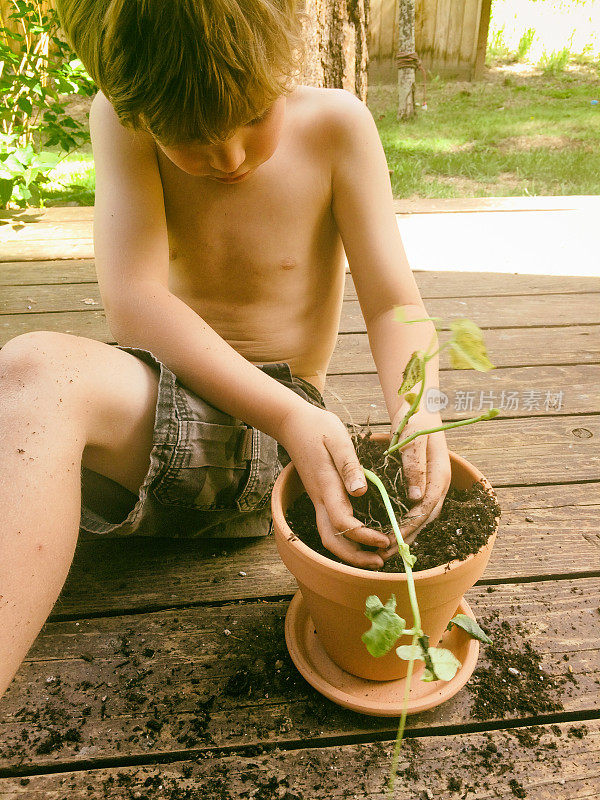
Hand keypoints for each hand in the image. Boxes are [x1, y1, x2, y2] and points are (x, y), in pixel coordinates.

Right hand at [276, 404, 389, 568]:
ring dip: (350, 551)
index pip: (342, 522)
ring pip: (329, 535)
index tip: (384, 540)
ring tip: (375, 556)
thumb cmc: (318, 427)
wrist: (293, 423)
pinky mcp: (320, 496)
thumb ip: (349, 465)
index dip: (363, 536)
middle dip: (354, 557)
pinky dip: (347, 538)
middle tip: (380, 562)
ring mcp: (318, 499)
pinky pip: (331, 525)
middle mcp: (320, 498)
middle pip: (331, 539)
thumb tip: (360, 491)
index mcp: (326, 485)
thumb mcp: (338, 440)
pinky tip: (365, 537)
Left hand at [382, 407, 451, 554]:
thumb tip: (416, 498)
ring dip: (405, 534)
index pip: (425, 509)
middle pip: (425, 519)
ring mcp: (432, 485)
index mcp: (439, 476)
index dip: (408, 526)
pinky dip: (405, 523)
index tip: (390, 539)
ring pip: (422, 517)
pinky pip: (416, 510)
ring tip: (385, 551)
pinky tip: (390, 532)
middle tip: (385, 554)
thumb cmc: (416, 421)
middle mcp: (439, 485)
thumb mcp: (413, 441)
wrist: (421, 409)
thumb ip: (415, 467)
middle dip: (406, 537)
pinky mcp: (423, 484)